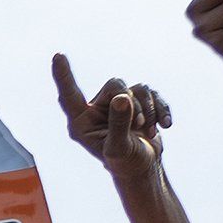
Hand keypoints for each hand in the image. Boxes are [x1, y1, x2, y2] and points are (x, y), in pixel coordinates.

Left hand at [51, 54, 169, 183]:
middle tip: (138, 124)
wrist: (142, 167)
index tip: (57, 56)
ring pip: (137, 88)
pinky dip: (160, 108)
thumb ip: (119, 123)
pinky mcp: (136, 102)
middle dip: (133, 103)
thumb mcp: (119, 147)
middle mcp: (96, 109)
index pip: (69, 95)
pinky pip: (151, 92)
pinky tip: (165, 125)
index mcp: (81, 122)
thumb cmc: (124, 162)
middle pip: (116, 84)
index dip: (63, 75)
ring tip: (148, 132)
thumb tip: (121, 97)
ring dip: (149, 109)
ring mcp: (116, 104)